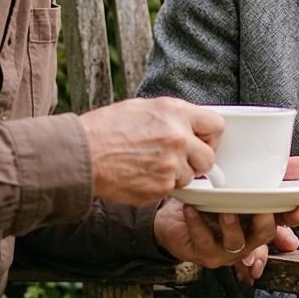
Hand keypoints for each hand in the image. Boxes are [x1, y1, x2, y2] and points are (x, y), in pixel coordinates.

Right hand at [81, 98, 221, 205]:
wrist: (82, 154)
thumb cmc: (104, 129)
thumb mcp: (141, 108)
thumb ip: (170, 116)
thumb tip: (187, 125)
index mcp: (174, 112)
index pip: (216, 125)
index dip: (210, 137)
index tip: (201, 142)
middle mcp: (178, 137)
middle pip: (208, 157)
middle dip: (196, 162)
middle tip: (178, 160)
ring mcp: (171, 164)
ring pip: (189, 177)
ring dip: (175, 176)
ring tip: (148, 166)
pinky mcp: (161, 186)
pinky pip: (171, 190)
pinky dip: (159, 186)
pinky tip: (140, 176)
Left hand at [153, 157, 298, 283]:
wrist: (176, 216)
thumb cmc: (212, 201)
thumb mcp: (243, 183)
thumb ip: (276, 174)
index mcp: (260, 221)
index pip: (286, 221)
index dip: (295, 216)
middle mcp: (248, 238)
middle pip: (264, 234)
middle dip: (265, 223)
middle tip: (262, 209)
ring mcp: (227, 249)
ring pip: (237, 242)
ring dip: (232, 226)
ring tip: (226, 211)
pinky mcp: (204, 252)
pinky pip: (203, 240)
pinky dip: (198, 224)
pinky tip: (193, 210)